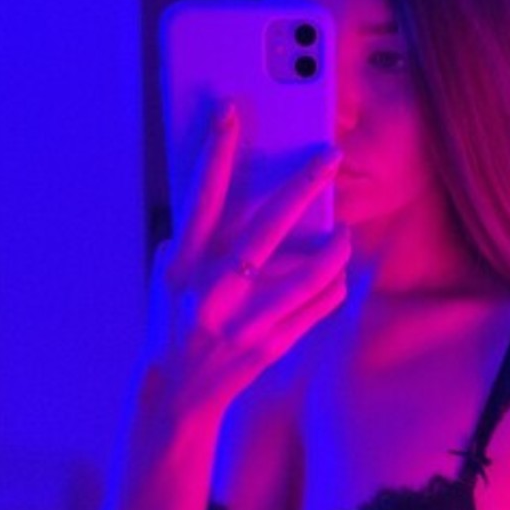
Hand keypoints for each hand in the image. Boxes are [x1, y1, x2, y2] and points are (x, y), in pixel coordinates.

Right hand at [142, 100, 348, 422]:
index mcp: (182, 267)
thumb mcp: (164, 283)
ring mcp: (244, 321)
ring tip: (344, 233)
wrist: (174, 397)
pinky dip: (330, 289)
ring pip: (304, 276)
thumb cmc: (169, 329)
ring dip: (333, 249)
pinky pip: (314, 309)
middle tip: (330, 158)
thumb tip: (206, 205)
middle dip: (302, 189)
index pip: (200, 199)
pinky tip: (338, 276)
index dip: (214, 154)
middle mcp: (212, 291)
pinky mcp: (269, 346)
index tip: (231, 112)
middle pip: (265, 230)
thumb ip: (184, 245)